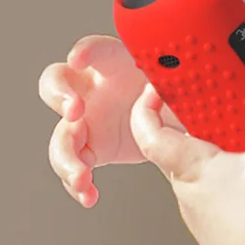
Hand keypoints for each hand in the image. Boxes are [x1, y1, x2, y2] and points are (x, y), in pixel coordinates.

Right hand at [37, 35, 186, 207]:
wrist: (180, 121)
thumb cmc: (179, 93)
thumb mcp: (183, 86)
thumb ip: (179, 84)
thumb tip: (189, 83)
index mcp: (117, 65)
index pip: (97, 48)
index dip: (85, 50)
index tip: (79, 59)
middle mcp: (94, 88)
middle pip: (56, 82)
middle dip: (60, 95)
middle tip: (76, 112)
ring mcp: (88, 119)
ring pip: (60, 133)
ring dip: (64, 156)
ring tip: (81, 176)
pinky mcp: (92, 148)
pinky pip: (74, 165)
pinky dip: (77, 183)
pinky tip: (89, 195)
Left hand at [129, 79, 244, 244]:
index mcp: (192, 169)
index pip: (150, 132)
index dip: (147, 105)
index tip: (155, 86)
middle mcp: (190, 193)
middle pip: (185, 147)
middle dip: (207, 124)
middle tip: (228, 108)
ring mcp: (206, 216)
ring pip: (207, 175)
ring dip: (226, 157)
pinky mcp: (225, 233)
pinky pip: (225, 198)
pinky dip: (240, 185)